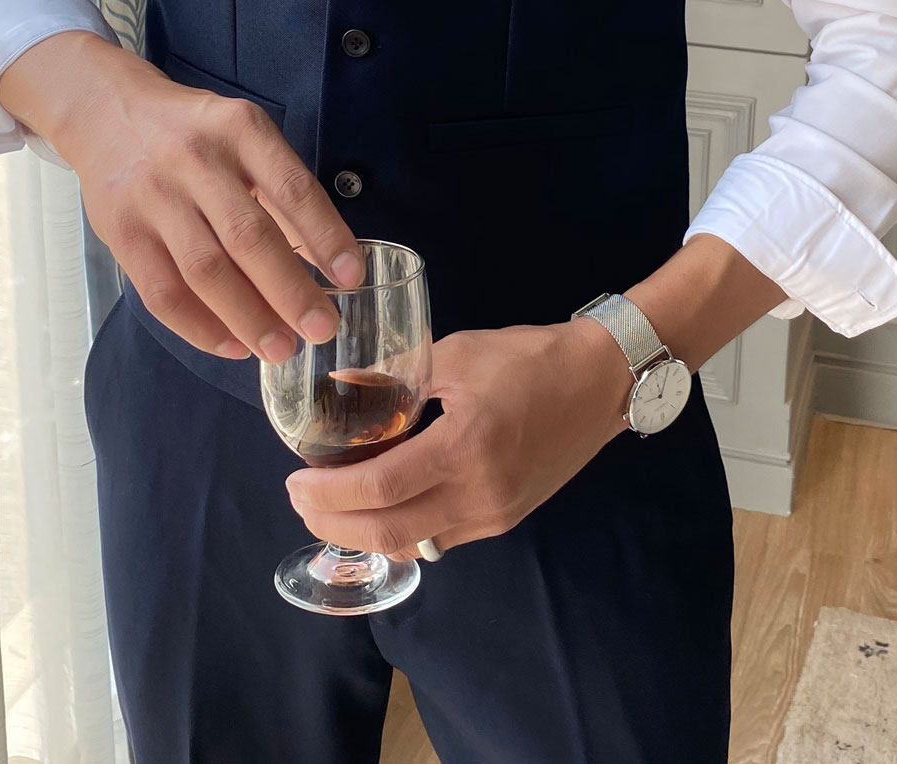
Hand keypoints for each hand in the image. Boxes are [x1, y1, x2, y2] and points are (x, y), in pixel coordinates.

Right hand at [0, 31, 363, 361]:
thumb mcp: (243, 136)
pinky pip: (162, 292)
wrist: (107, 113)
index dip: (325, 235)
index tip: (350, 276)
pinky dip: (200, 326)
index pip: (291, 188)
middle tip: (322, 328)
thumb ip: (280, 189)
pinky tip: (232, 344)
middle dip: (290, 291)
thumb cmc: (195, 134)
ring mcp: (153, 197)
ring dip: (248, 318)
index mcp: (239, 129)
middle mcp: (195, 160)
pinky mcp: (122, 232)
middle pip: (248, 236)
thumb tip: (325, 259)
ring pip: (205, 270)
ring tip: (281, 349)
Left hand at [284, 316, 634, 558]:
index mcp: (466, 447)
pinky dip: (399, 530)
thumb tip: (341, 384)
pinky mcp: (504, 519)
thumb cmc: (530, 357)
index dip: (327, 494)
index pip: (380, 489)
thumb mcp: (458, 352)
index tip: (294, 479)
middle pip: (387, 532)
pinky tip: (378, 506)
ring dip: (362, 532)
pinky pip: (439, 538)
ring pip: (412, 544)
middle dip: (332, 523)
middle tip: (300, 499)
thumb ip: (398, 372)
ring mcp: (494, 514)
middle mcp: (480, 494)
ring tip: (329, 505)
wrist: (603, 381)